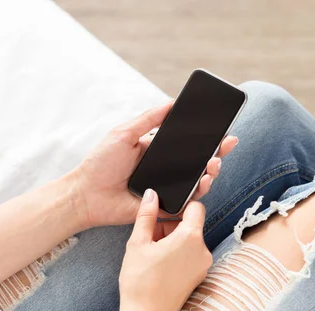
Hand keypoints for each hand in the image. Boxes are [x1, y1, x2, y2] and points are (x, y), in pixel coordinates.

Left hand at [70, 103, 237, 227]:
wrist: (86, 194)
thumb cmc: (101, 163)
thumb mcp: (125, 133)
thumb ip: (149, 119)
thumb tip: (172, 102)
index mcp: (160, 151)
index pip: (190, 143)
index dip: (208, 136)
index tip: (223, 126)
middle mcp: (169, 170)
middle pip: (201, 161)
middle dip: (219, 151)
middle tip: (229, 142)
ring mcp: (169, 188)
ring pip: (200, 180)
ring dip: (212, 171)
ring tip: (214, 163)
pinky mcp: (167, 206)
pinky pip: (189, 200)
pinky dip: (199, 191)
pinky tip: (204, 180)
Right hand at [119, 189, 211, 310]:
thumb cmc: (140, 281)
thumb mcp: (138, 243)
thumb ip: (146, 215)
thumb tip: (151, 194)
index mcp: (191, 237)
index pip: (196, 207)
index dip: (180, 205)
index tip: (164, 211)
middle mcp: (203, 250)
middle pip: (192, 225)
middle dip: (172, 226)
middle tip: (150, 236)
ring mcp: (204, 265)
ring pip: (190, 241)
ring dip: (174, 240)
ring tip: (152, 252)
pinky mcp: (200, 276)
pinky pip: (191, 255)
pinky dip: (178, 253)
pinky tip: (160, 263)